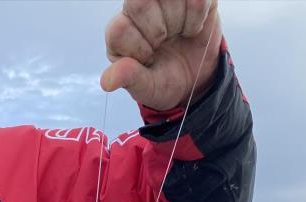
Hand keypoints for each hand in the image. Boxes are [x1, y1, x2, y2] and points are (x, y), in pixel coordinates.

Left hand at [101, 0, 221, 109]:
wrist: (196, 78)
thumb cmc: (165, 80)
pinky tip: (191, 28)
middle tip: (164, 43)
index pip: (119, 28)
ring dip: (180, 22)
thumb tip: (107, 82)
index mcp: (119, 32)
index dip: (139, 48)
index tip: (150, 59)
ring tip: (178, 35)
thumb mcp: (147, 88)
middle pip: (139, 2)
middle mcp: (135, 8)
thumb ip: (129, 80)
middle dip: (158, 30)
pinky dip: (198, 17)